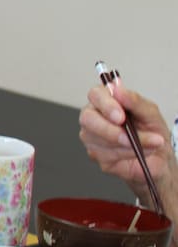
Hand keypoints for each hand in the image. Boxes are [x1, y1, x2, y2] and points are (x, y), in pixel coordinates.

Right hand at [79, 80, 176, 207]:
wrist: (159, 156)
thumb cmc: (152, 131)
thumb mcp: (151, 113)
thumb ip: (135, 101)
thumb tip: (118, 89)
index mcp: (105, 101)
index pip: (95, 95)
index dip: (105, 104)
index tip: (121, 116)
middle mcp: (94, 118)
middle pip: (87, 118)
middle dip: (108, 129)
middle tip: (128, 136)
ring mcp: (92, 137)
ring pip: (98, 140)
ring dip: (127, 144)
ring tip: (148, 144)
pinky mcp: (97, 156)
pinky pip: (107, 155)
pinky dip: (127, 154)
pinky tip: (139, 153)